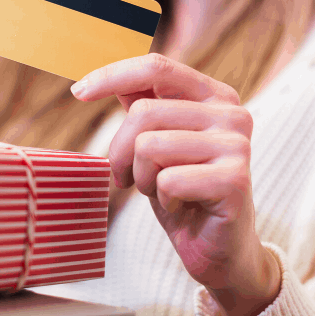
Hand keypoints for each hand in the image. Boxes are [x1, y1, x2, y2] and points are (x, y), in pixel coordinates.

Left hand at [70, 53, 280, 315]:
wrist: (219, 248)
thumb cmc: (182, 192)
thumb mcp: (157, 142)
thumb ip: (143, 107)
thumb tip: (96, 79)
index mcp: (213, 96)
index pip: (156, 68)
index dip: (111, 75)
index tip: (77, 92)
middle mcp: (231, 113)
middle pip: (144, 112)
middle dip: (120, 151)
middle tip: (128, 178)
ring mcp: (237, 145)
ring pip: (149, 145)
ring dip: (142, 178)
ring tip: (162, 191)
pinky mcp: (235, 180)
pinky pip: (166, 180)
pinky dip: (162, 199)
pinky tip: (182, 206)